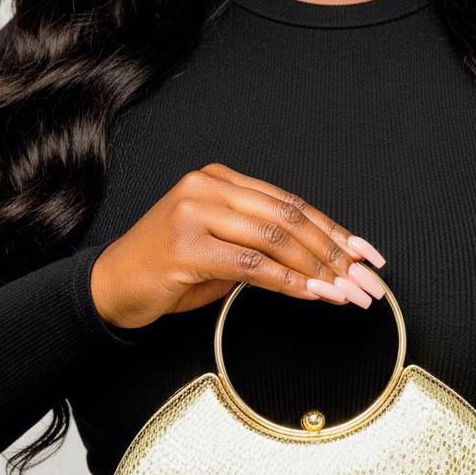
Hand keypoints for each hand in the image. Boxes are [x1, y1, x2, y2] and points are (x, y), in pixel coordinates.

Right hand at [90, 162, 386, 328]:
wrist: (110, 287)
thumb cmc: (167, 270)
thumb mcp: (221, 250)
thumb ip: (265, 247)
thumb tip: (323, 266)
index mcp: (220, 180)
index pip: (291, 203)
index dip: (334, 230)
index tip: (365, 253)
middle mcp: (208, 187)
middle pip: (290, 217)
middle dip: (335, 252)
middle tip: (365, 278)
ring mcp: (194, 212)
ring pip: (275, 237)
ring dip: (319, 269)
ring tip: (346, 291)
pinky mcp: (186, 246)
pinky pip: (252, 264)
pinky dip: (289, 281)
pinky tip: (313, 294)